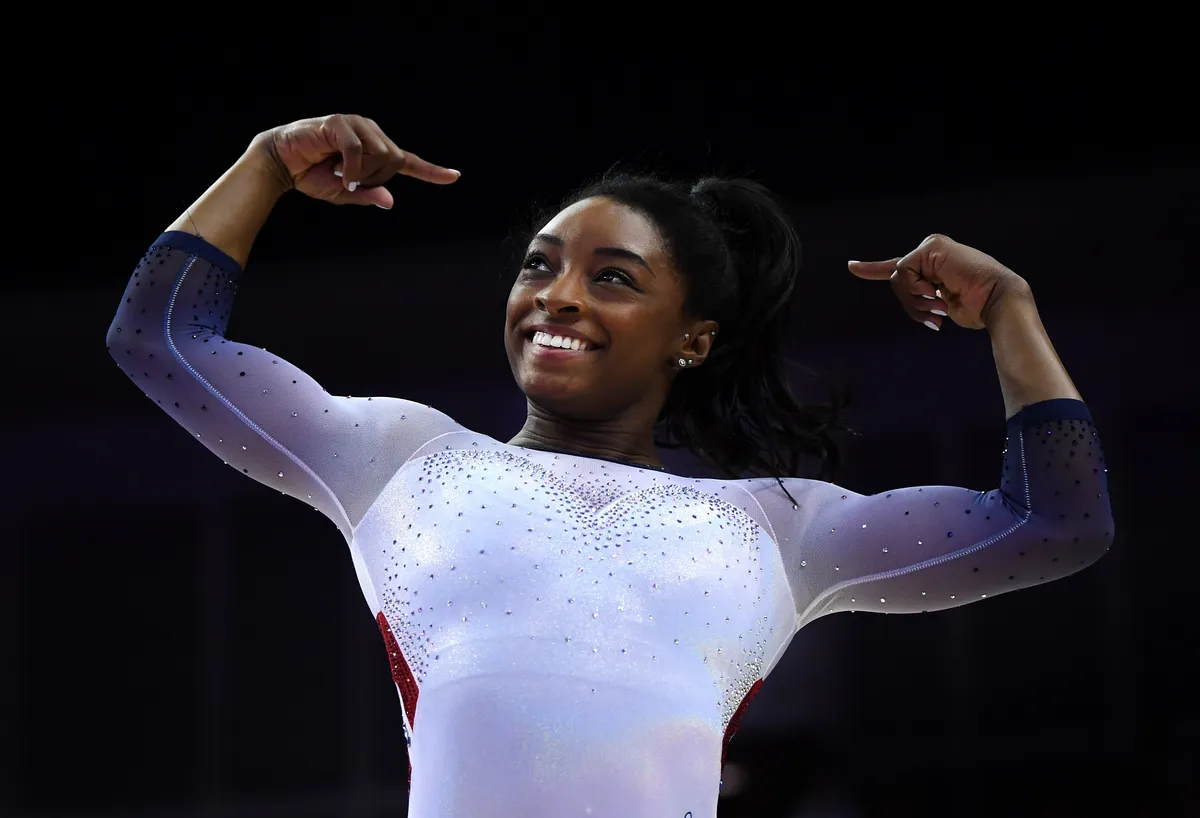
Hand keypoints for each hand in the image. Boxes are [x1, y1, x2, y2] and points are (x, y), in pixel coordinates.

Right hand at [251, 114, 459, 208]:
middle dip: (375, 177)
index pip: (408, 162)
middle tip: (349, 179)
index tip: (454, 176)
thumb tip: (390, 201)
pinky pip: (358, 150)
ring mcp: (357, 124)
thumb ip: (367, 195)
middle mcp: (371, 133)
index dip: (431, 171)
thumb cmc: (312, 176)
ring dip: (361, 172)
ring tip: (338, 170)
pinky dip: (350, 168)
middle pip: (395, 160)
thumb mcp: (344, 193)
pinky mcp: (340, 123)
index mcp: (375, 150)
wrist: (281, 163)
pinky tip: (336, 171)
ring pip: (381, 155)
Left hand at [847, 234, 1029, 329]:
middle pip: (897, 280)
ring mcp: (931, 247)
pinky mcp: (931, 246)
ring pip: (898, 278)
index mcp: (933, 265)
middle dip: (911, 304)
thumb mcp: (938, 304)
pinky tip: (938, 293)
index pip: (898, 268)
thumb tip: (914, 300)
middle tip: (935, 315)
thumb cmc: (975, 306)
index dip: (873, 269)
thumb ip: (921, 297)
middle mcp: (930, 252)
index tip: (852, 267)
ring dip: (916, 301)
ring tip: (940, 307)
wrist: (997, 301)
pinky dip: (917, 290)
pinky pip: (904, 272)